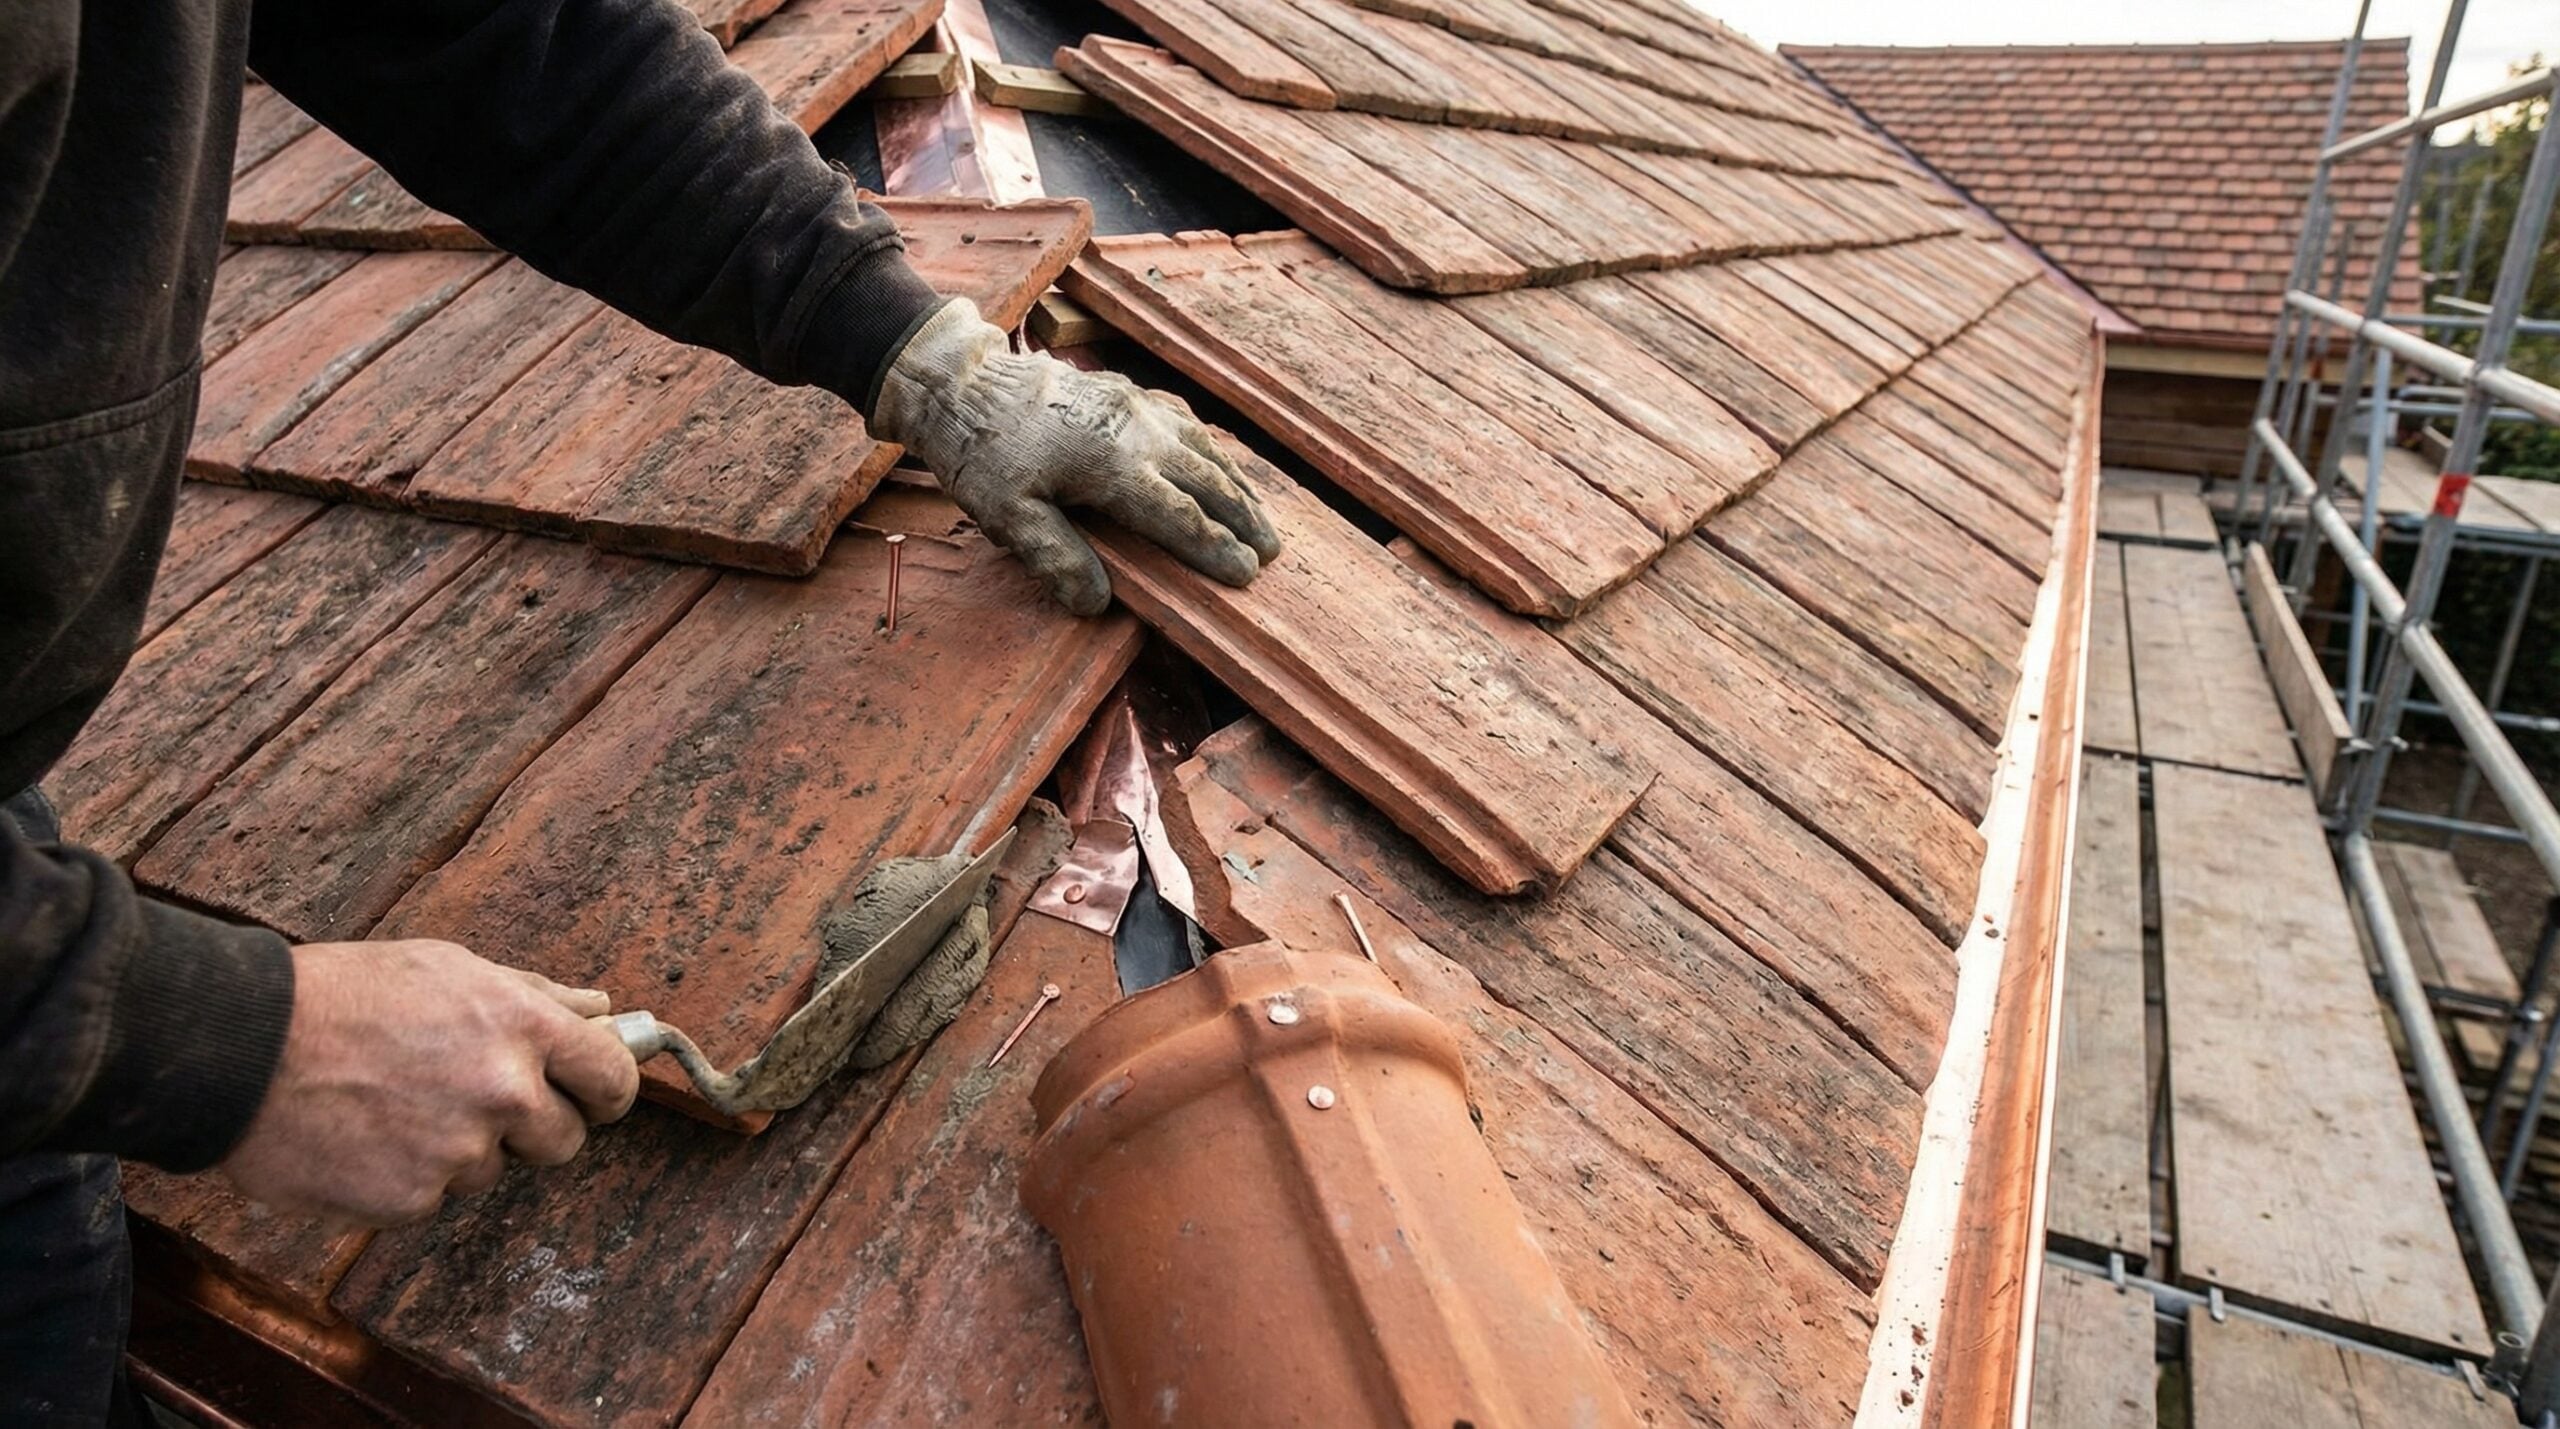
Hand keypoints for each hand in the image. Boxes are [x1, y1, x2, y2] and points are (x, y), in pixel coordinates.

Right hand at [218, 940, 640, 1226]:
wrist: (242, 1047)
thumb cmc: (344, 995)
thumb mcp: (449, 968)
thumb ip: (534, 995)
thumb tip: (601, 1009)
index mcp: (522, 1027)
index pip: (614, 1079)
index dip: (605, 1091)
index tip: (590, 1095)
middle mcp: (504, 1093)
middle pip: (565, 1140)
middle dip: (531, 1127)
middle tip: (472, 1098)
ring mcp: (460, 1152)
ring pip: (493, 1170)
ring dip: (460, 1150)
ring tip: (397, 1105)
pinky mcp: (412, 1200)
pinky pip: (435, 1197)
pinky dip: (407, 1177)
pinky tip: (365, 1136)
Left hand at [870, 298, 1283, 615]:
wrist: (962, 383)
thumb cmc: (981, 453)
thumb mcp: (1007, 516)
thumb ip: (1056, 559)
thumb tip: (1099, 604)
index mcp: (1111, 467)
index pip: (1180, 517)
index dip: (1216, 549)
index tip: (1246, 575)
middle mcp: (1135, 432)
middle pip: (1206, 481)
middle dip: (1242, 519)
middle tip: (1270, 553)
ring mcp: (1133, 407)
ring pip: (1202, 449)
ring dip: (1235, 485)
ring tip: (1259, 516)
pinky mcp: (1123, 392)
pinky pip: (1182, 421)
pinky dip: (1209, 449)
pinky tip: (1219, 463)